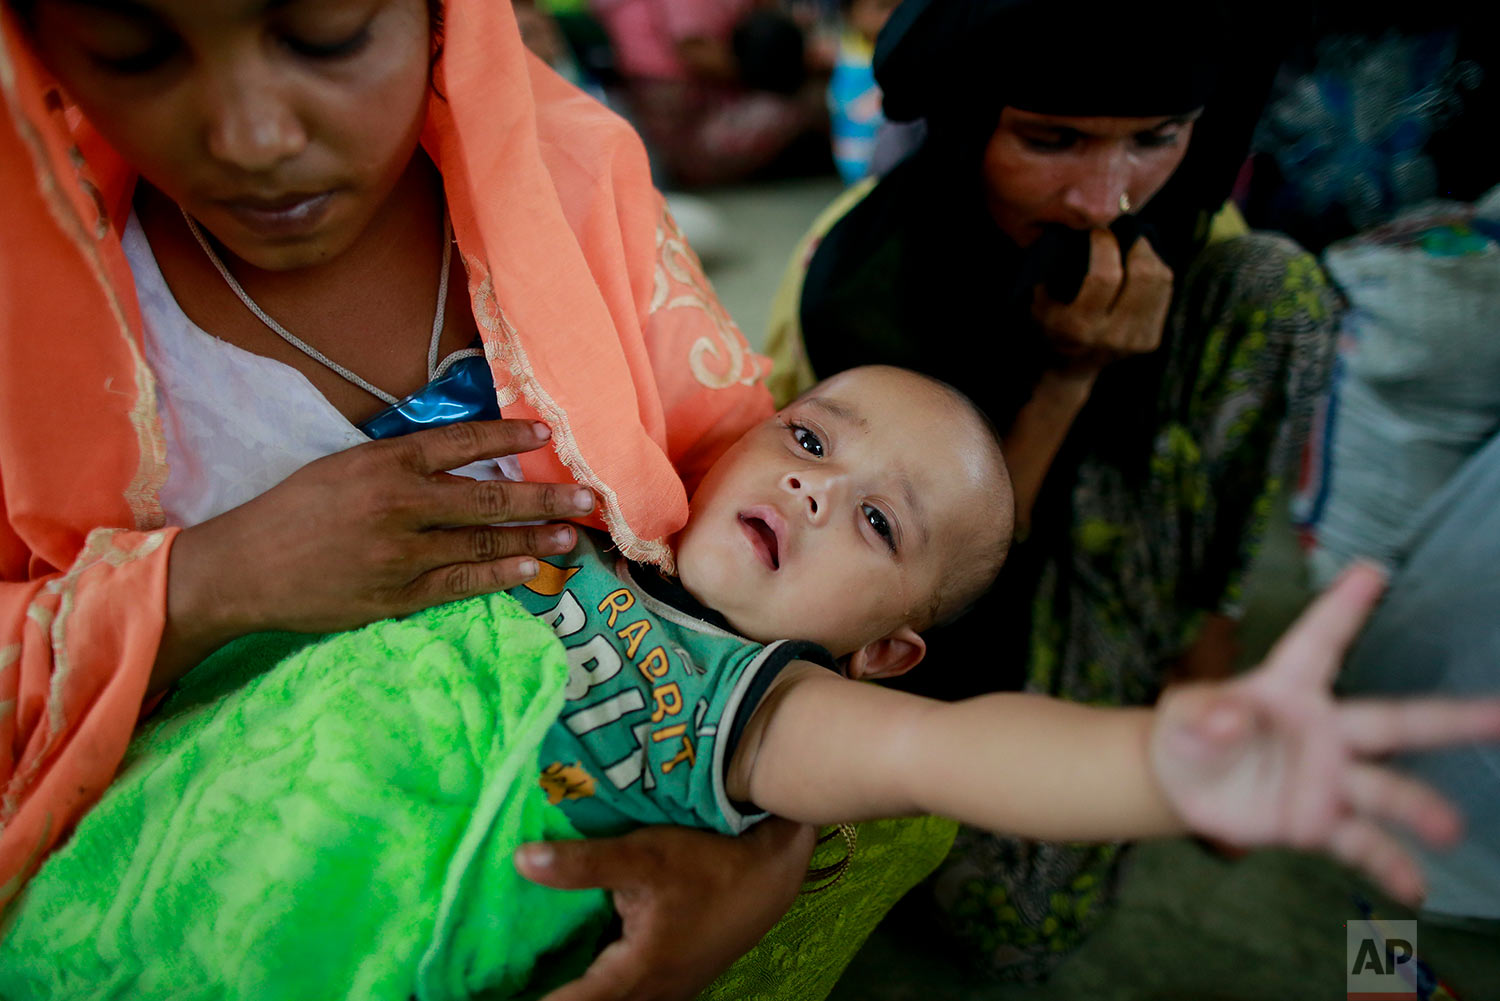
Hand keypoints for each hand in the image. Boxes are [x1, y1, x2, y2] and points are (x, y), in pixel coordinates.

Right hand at [158, 420, 593, 687]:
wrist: (242, 570)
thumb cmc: (292, 511)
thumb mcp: (341, 466)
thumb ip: (400, 463)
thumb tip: (463, 457)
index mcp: (384, 463)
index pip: (463, 443)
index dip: (510, 436)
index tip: (548, 434)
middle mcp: (399, 505)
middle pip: (489, 498)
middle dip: (545, 498)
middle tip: (587, 498)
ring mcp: (401, 556)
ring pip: (483, 543)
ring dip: (534, 538)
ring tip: (572, 536)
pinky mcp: (396, 597)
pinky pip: (461, 584)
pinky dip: (498, 575)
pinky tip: (530, 569)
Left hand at [514, 819, 815, 1000]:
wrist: (772, 870)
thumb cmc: (709, 863)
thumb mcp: (644, 855)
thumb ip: (582, 864)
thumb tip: (521, 861)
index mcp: (635, 973)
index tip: (498, 999)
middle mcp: (653, 992)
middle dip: (558, 999)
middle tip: (512, 989)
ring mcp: (669, 989)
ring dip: (583, 994)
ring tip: (541, 984)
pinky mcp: (678, 976)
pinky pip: (631, 993)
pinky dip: (604, 987)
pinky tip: (589, 968)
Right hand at [1031, 229, 1173, 372]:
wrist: (1071, 371)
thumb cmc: (1052, 329)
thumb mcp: (1039, 306)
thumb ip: (1052, 275)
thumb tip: (1077, 232)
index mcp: (1081, 327)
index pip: (1104, 277)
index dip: (1105, 246)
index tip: (1099, 230)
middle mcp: (1112, 336)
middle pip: (1142, 275)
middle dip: (1135, 244)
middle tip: (1125, 231)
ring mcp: (1135, 340)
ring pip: (1159, 281)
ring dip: (1149, 255)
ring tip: (1134, 243)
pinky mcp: (1151, 341)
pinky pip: (1164, 293)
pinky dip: (1156, 272)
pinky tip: (1142, 264)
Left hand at [1151, 563, 1499, 904]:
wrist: (1184, 786)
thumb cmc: (1191, 732)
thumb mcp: (1184, 718)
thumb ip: (1206, 716)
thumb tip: (1229, 721)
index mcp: (1287, 688)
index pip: (1317, 643)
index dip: (1341, 608)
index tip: (1370, 570)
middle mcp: (1323, 731)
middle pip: (1391, 720)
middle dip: (1447, 717)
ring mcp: (1327, 778)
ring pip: (1386, 789)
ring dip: (1418, 808)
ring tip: (1450, 827)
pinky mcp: (1319, 821)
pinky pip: (1361, 844)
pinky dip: (1388, 866)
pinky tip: (1415, 888)